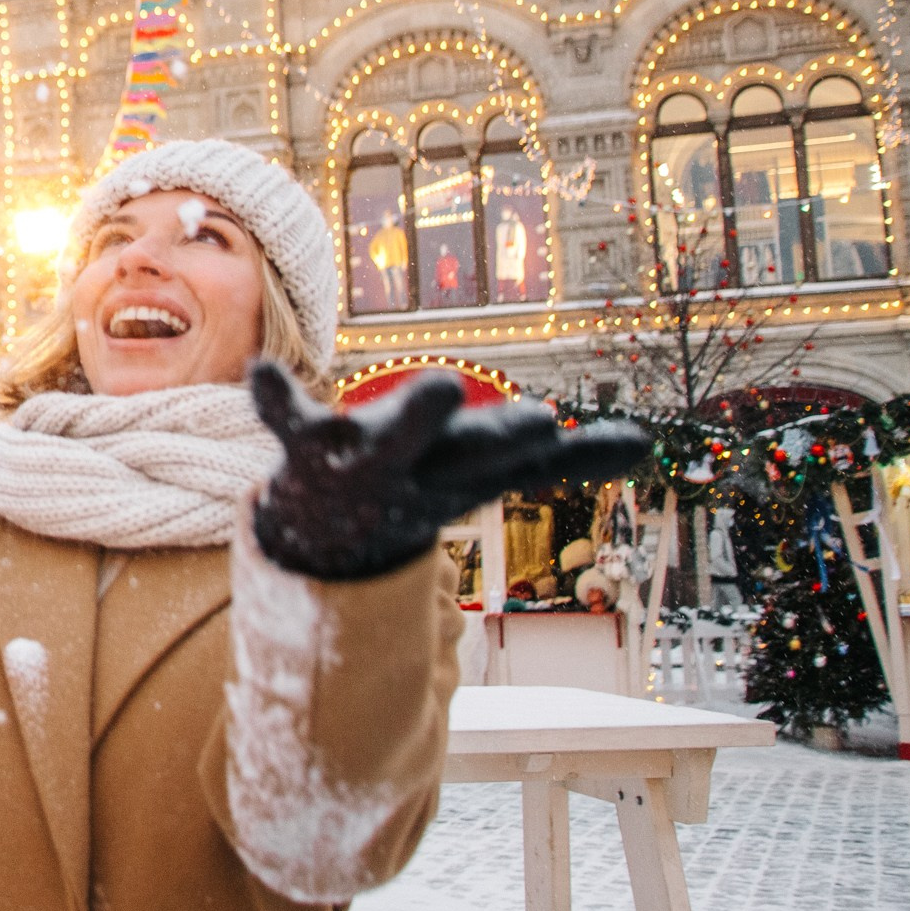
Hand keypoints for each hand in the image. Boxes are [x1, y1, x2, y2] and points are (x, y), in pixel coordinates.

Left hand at [248, 363, 650, 580]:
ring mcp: (356, 461)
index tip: (547, 420)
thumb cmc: (425, 484)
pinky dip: (272, 399)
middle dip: (483, 436)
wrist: (333, 539)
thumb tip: (649, 446)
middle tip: (522, 413)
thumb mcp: (488, 473)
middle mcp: (413, 468)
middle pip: (449, 453)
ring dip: (399, 421)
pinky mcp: (303, 447)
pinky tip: (260, 372)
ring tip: (435, 386)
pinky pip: (284, 421)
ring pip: (375, 442)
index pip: (499, 459)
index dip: (519, 442)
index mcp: (456, 470)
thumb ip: (563, 463)